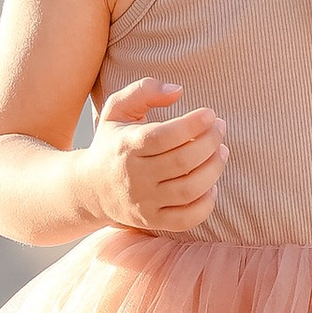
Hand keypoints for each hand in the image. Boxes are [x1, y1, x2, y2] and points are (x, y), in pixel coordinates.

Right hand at [87, 77, 227, 235]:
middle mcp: (134, 176)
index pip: (165, 136)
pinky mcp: (152, 221)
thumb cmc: (113, 143)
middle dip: (210, 142)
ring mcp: (144, 202)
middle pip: (182, 161)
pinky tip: (211, 185)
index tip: (210, 114)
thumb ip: (144, 90)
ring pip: (189, 189)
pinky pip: (187, 218)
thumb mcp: (117, 110)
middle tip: (220, 129)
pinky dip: (206, 203)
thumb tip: (177, 91)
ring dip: (214, 168)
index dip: (193, 124)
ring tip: (222, 152)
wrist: (89, 190)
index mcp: (127, 146)